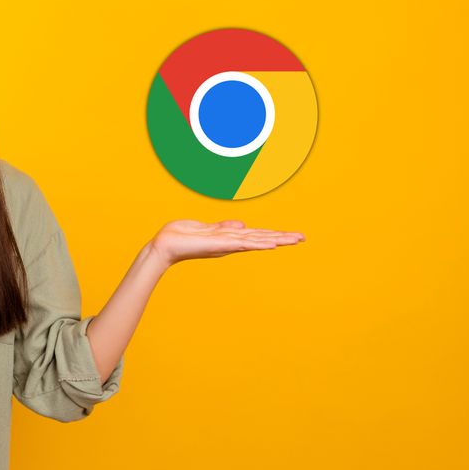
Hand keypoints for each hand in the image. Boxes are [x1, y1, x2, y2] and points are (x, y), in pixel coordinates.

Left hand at [149, 219, 304, 267]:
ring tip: (294, 240)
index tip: (292, 235)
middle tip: (302, 238)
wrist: (166, 244)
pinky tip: (271, 244)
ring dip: (276, 239)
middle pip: (261, 238)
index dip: (274, 234)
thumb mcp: (207, 228)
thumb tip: (243, 225)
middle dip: (282, 238)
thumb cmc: (183, 237)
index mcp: (229, 237)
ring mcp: (227, 244)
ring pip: (256, 240)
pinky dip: (257, 243)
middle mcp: (231, 242)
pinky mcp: (219, 244)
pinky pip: (242, 243)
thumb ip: (225, 227)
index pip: (256, 235)